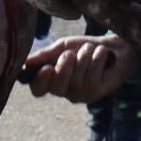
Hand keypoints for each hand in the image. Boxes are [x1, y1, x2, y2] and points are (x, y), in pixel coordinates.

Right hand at [22, 32, 136, 103]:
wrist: (113, 47)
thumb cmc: (85, 48)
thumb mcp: (63, 47)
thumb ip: (46, 55)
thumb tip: (26, 61)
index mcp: (52, 80)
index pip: (38, 89)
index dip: (40, 81)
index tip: (47, 68)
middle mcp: (64, 91)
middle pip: (56, 86)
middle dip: (64, 66)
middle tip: (71, 53)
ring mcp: (80, 94)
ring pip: (75, 80)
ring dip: (83, 57)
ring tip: (90, 49)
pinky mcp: (95, 93)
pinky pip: (91, 76)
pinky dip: (96, 59)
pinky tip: (101, 54)